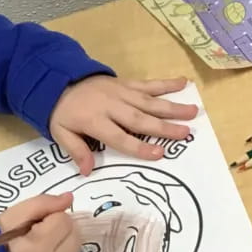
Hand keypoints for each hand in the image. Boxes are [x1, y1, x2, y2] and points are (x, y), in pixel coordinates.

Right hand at [0, 192, 80, 251]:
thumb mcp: (11, 216)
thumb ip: (41, 203)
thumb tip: (69, 198)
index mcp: (36, 246)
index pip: (63, 220)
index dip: (50, 216)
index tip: (35, 222)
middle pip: (75, 235)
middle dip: (61, 227)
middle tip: (41, 229)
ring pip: (74, 249)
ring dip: (63, 241)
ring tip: (42, 242)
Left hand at [49, 76, 197, 174]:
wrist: (57, 80)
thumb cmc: (62, 112)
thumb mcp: (60, 133)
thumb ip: (76, 150)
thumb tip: (87, 171)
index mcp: (93, 120)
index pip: (119, 137)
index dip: (138, 146)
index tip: (159, 154)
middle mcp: (110, 105)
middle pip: (139, 118)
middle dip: (163, 126)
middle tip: (186, 133)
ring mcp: (120, 92)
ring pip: (148, 101)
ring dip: (171, 106)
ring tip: (193, 111)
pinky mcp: (125, 83)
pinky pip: (147, 84)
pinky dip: (165, 84)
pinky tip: (183, 83)